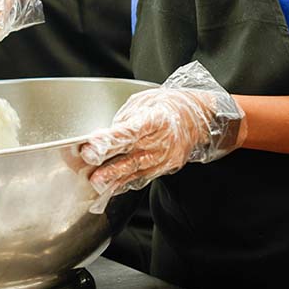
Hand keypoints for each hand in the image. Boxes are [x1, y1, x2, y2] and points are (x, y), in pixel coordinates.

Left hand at [80, 61, 244, 212]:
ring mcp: (166, 157)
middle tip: (89, 165)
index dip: (110, 139)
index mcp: (156, 119)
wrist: (199, 119)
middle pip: (132, 153)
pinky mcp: (167, 167)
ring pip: (137, 169)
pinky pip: (144, 176)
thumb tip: (107, 134)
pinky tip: (113, 186)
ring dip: (115, 177)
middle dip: (109, 161)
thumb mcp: (145, 101)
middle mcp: (162, 141)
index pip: (131, 131)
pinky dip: (127, 182)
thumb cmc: (168, 106)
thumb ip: (126, 118)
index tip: (92, 144)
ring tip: (97, 181)